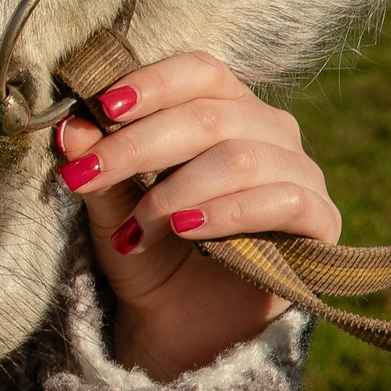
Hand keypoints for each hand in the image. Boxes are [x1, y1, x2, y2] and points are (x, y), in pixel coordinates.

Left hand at [53, 51, 338, 384]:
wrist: (182, 319)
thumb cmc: (150, 244)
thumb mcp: (112, 202)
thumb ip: (97, 162)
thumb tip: (69, 127)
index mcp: (224, 106)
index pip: (198, 71)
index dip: (152, 83)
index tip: (102, 108)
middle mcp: (269, 129)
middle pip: (208, 116)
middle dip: (139, 146)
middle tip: (88, 176)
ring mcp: (300, 172)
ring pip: (241, 158)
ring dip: (176, 191)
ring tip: (138, 224)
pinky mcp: (321, 220)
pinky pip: (283, 200)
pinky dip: (227, 212)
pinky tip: (187, 229)